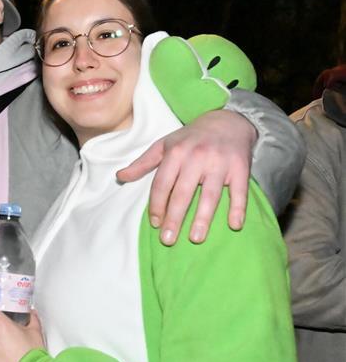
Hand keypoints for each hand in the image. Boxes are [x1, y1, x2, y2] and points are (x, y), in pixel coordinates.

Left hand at [117, 109, 255, 244]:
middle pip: (183, 193)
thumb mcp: (163, 145)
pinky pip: (240, 191)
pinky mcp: (240, 168)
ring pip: (210, 195)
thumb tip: (120, 177)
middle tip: (168, 239)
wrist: (227, 121)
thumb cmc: (190, 138)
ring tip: (195, 238)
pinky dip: (238, 208)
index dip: (157, 205)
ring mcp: (219, 163)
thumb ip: (142, 164)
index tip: (155, 224)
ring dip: (202, 218)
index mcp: (176, 153)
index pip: (162, 184)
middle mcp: (197, 157)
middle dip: (174, 218)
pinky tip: (234, 225)